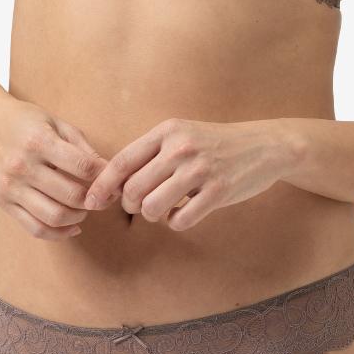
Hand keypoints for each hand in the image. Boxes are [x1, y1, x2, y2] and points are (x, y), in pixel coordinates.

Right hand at [0, 96, 108, 241]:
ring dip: (78, 217)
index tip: (115, 180)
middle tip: (105, 198)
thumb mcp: (58, 123)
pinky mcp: (4, 203)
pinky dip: (58, 234)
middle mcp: (23, 166)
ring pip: (54, 216)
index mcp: (40, 141)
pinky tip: (73, 227)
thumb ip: (83, 147)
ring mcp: (11, 187)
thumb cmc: (29, 121)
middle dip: (95, 200)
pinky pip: (35, 229)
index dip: (104, 176)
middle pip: (70, 195)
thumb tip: (108, 171)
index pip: (82, 166)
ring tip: (86, 208)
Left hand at [84, 117, 295, 230]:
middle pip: (133, 190)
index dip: (102, 186)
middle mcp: (181, 147)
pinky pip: (180, 220)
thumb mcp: (182, 135)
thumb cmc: (214, 144)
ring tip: (166, 208)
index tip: (90, 202)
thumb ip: (151, 154)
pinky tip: (185, 212)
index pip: (122, 161)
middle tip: (143, 205)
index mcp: (168, 131)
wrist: (263, 145)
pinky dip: (177, 222)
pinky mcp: (218, 190)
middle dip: (130, 205)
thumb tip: (113, 185)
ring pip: (153, 208)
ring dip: (154, 215)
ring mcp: (200, 169)